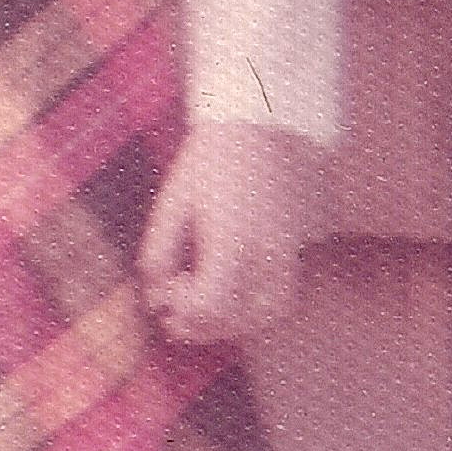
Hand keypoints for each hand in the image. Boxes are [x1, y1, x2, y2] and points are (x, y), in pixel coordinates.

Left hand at [138, 118, 324, 351]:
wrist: (262, 125)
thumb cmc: (211, 160)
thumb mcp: (173, 200)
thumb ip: (159, 251)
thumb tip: (154, 295)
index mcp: (232, 238)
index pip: (211, 304)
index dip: (182, 311)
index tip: (165, 292)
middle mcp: (266, 253)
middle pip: (237, 318)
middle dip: (200, 325)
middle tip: (172, 312)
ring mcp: (288, 253)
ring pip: (265, 315)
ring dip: (229, 324)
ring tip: (199, 310)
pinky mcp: (296, 250)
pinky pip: (281, 298)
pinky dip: (254, 311)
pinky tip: (229, 296)